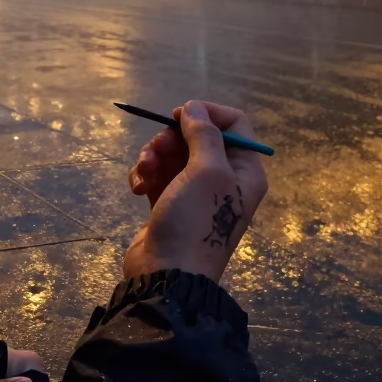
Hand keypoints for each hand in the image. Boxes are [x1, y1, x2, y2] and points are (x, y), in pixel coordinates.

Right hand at [124, 101, 267, 283]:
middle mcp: (224, 178)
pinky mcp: (169, 202)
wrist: (167, 274)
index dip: (207, 113)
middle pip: (197, 136)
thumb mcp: (206, 170)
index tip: (179, 114)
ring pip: (172, 153)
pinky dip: (145, 175)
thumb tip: (194, 107)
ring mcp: (195, 191)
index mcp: (245, 170)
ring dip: (153, 157)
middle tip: (157, 150)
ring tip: (144, 174)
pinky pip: (157, 174)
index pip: (235, 124)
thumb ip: (203, 133)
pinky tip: (137, 189)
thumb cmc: (196, 220)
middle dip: (171, 139)